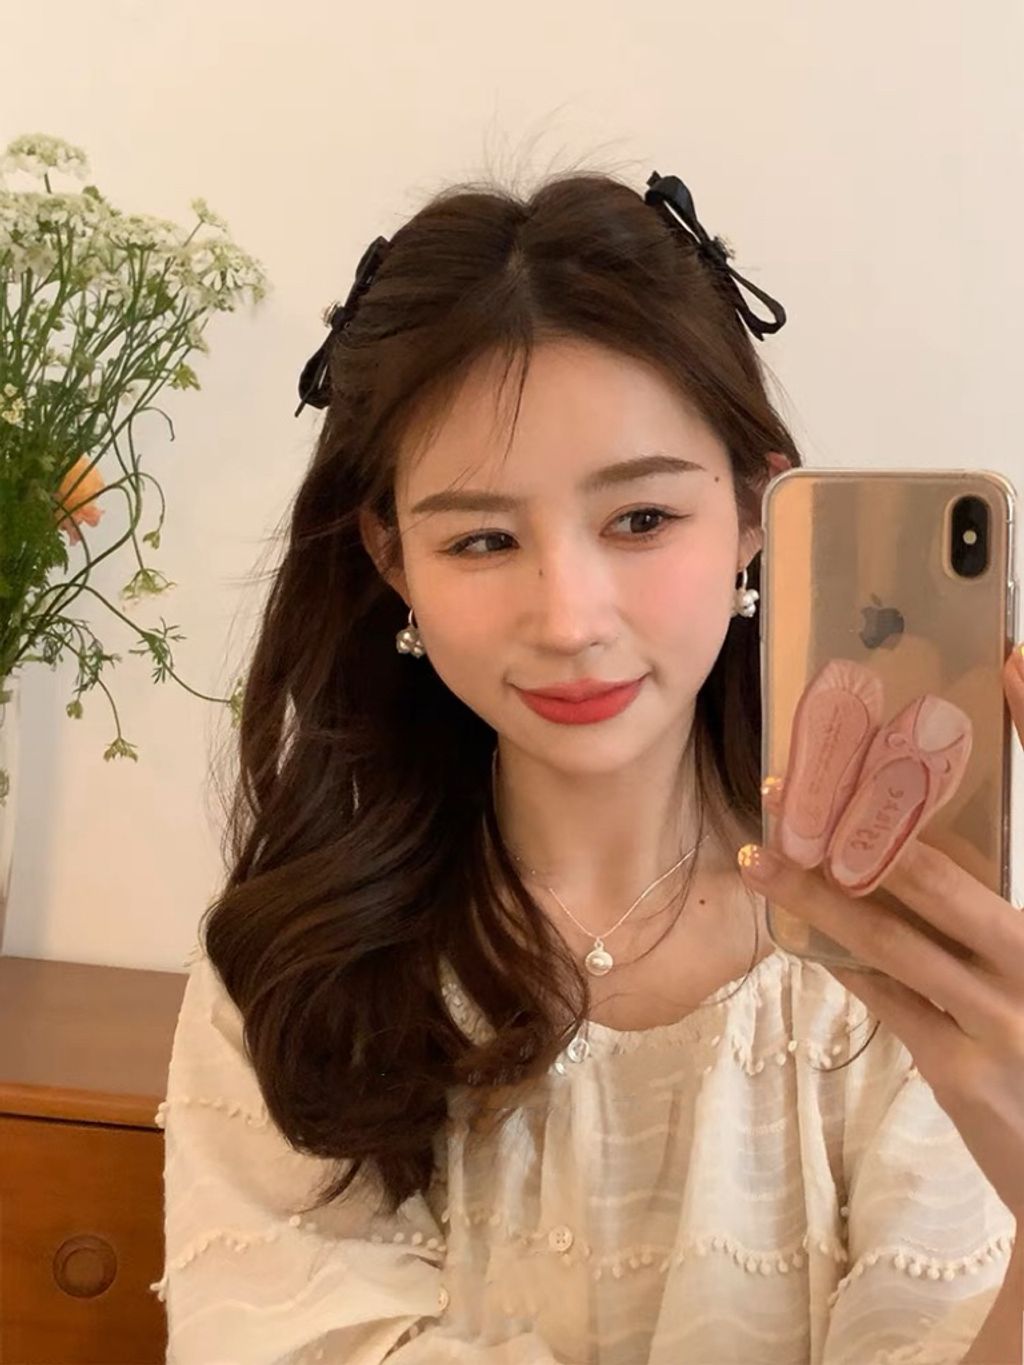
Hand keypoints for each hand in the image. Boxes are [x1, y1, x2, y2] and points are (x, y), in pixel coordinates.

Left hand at [737, 648, 1023, 1220]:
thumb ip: (1000, 911)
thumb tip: (917, 841)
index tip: (1010, 666)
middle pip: (945, 873)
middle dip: (866, 821)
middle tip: (798, 780)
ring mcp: (1008, 1017)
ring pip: (896, 936)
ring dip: (821, 891)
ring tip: (762, 854)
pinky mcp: (963, 1069)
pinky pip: (886, 995)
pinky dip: (841, 957)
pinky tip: (797, 927)